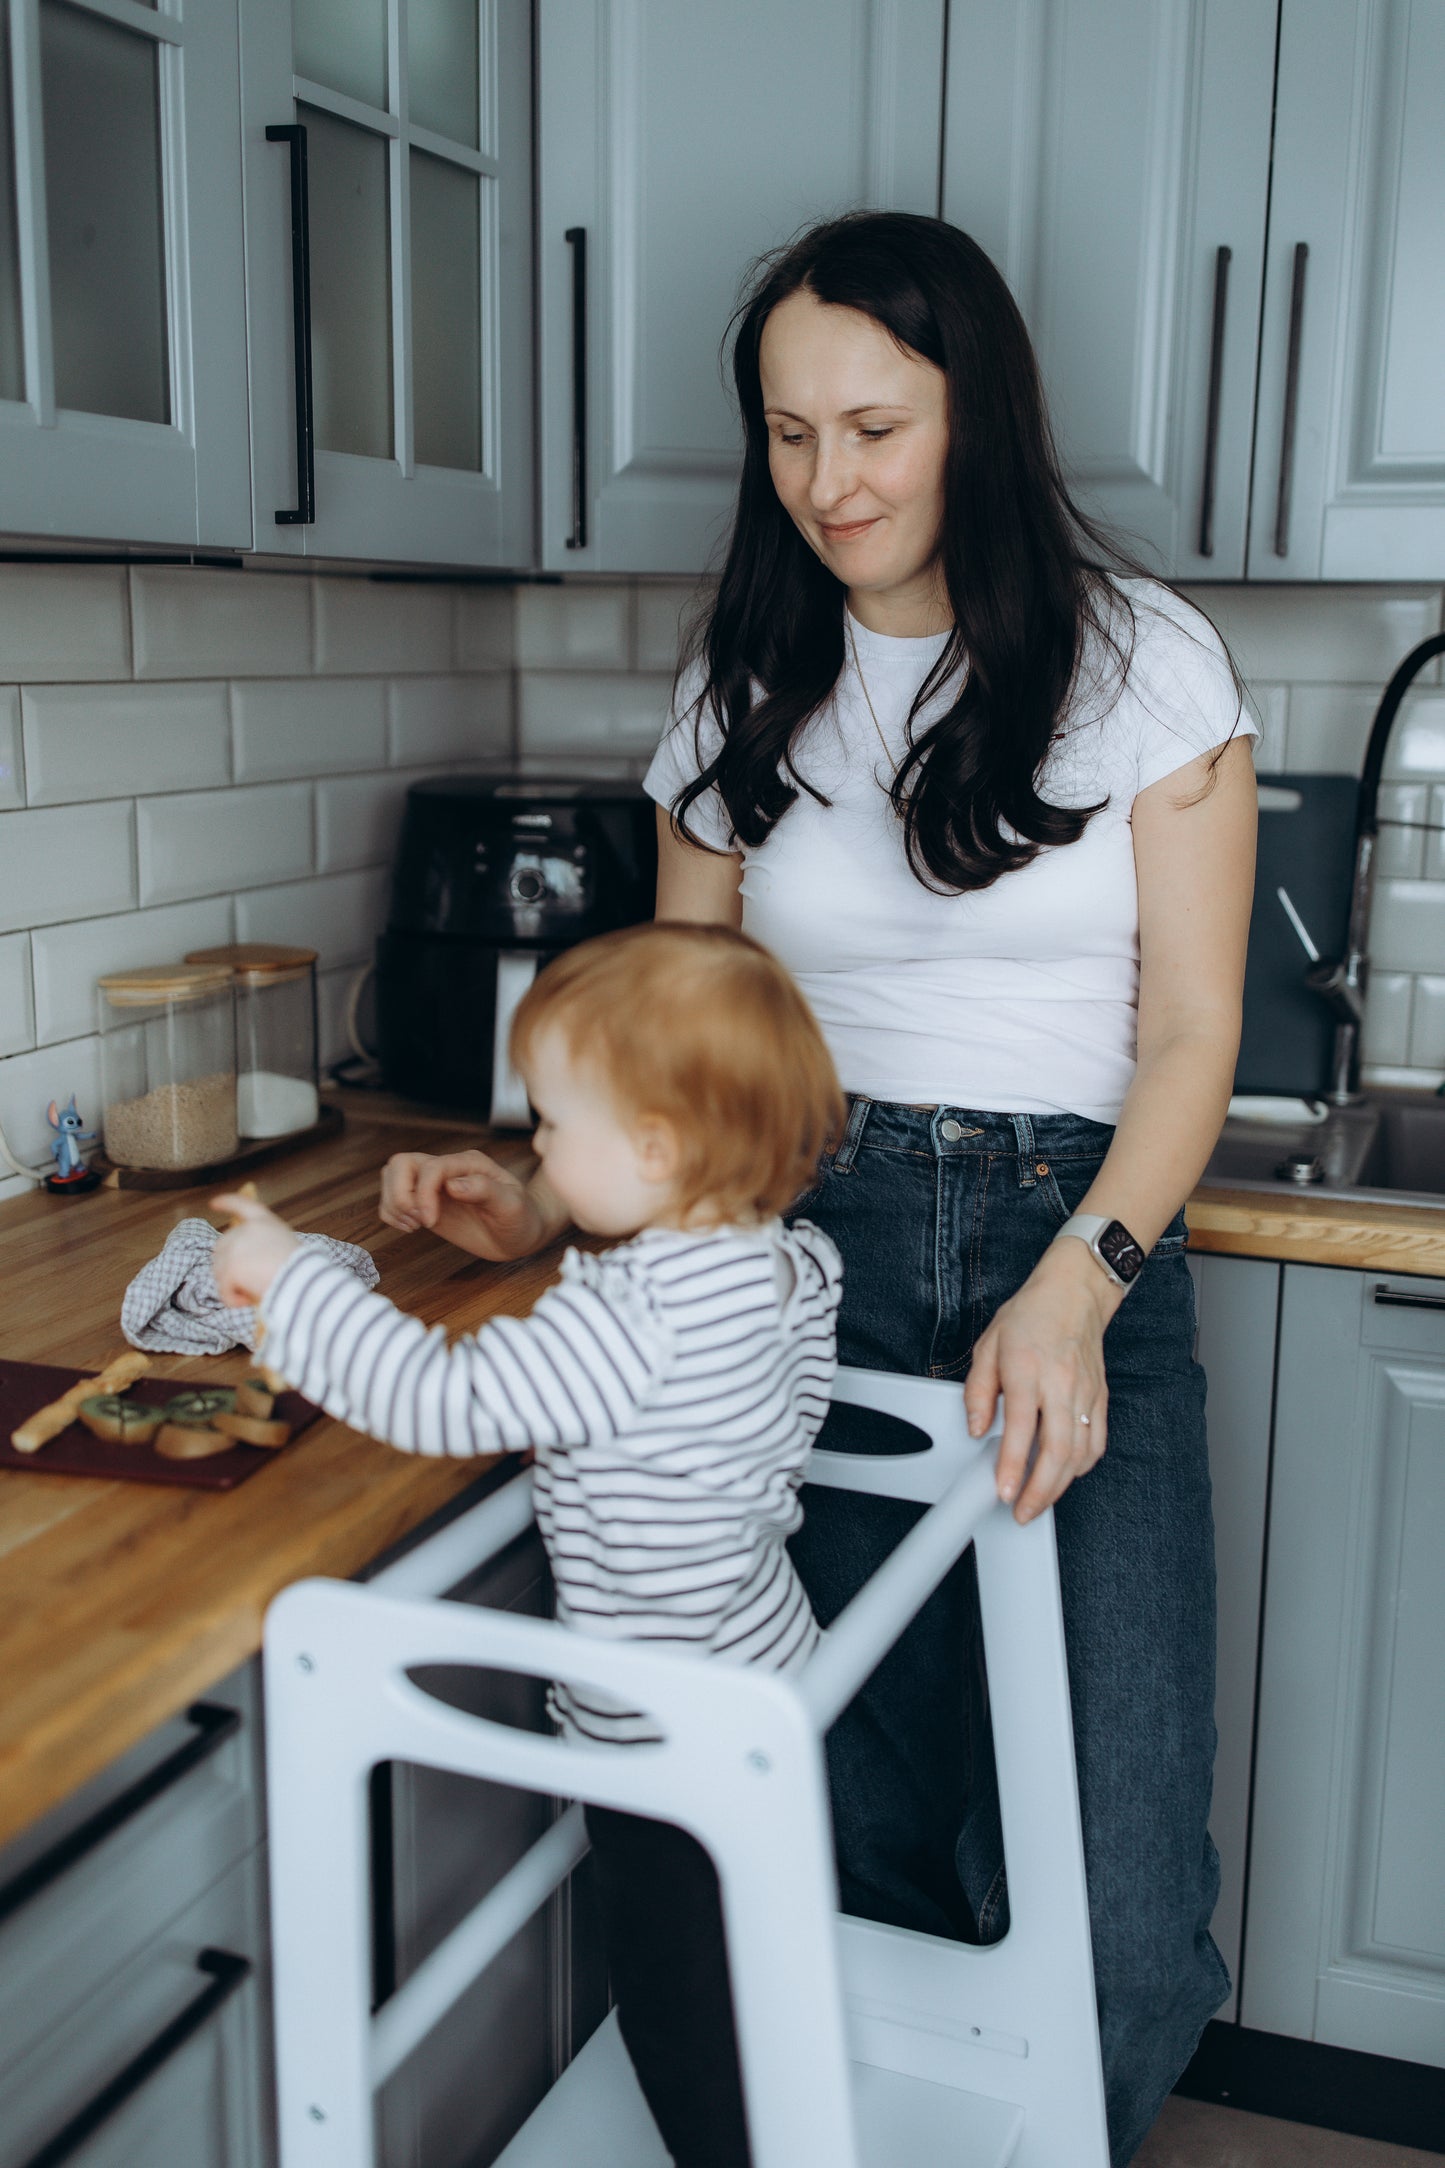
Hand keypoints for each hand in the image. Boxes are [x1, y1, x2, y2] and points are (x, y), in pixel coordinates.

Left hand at [212, 1191, 301, 1308]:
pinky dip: (233, 1300)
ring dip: (232, 1285)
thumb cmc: (302, 1270)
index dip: (227, 1203)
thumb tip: (244, 1263)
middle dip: (226, 1265)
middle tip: (245, 1281)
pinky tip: (247, 1301)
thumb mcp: (285, 1245)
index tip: (214, 1203)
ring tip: (253, 1292)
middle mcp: (246, 1230)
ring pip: (219, 1271)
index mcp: (264, 1221)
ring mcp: (235, 1248)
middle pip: (222, 1246)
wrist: (302, 1281)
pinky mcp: (230, 1268)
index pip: (241, 1204)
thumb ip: (264, 1244)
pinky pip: (224, 1290)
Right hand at [378, 1150, 549, 1261]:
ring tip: (415, 1225)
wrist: (521, 1233)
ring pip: (392, 1176)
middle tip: (419, 1221)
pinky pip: (393, 1198)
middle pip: (401, 1164)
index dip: (423, 1194)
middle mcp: (447, 1169)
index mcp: (468, 1164)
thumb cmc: (521, 1218)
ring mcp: (434, 1185)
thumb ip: (485, 1190)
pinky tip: (411, 1227)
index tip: (430, 1223)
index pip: (431, 1168)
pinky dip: (392, 1213)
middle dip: (400, 1194)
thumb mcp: (512, 1205)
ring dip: (395, 1203)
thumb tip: (452, 1185)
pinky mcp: (426, 1202)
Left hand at [963, 1239, 1120, 1522]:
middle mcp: (1060, 1384)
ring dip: (1060, 1485)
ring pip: (1080, 1452)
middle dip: (1040, 1491)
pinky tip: (1067, 1475)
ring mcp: (1085, 1393)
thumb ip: (978, 1390)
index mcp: (1027, 1370)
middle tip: (1022, 1511)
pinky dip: (1083, 1466)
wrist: (1075, 1294)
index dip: (1011, 1466)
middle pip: (1057, 1450)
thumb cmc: (1030, 1317)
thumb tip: (976, 1428)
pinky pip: (1097, 1441)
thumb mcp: (988, 1345)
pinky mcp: (1100, 1398)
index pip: (1021, 1428)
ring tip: (1039, 1501)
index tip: (1003, 1492)